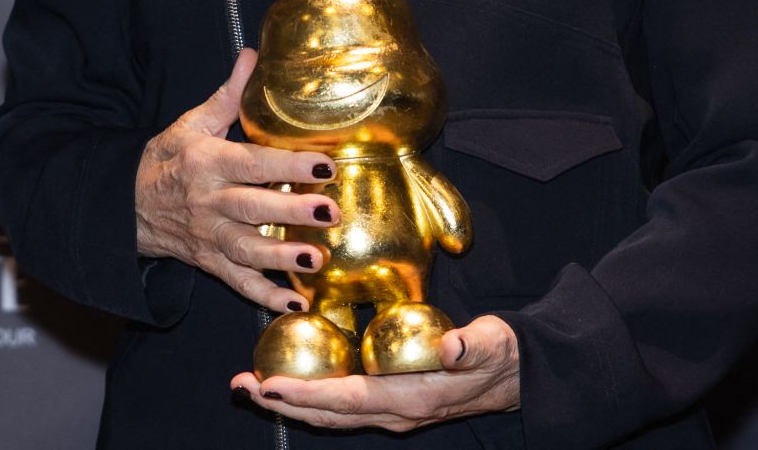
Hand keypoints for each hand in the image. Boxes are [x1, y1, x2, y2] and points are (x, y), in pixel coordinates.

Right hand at [133, 48, 340, 314]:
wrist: (127, 203)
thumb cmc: (168, 158)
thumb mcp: (191, 122)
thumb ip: (228, 95)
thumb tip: (253, 55)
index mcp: (207, 162)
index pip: (252, 163)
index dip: (288, 166)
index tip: (324, 165)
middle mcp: (209, 202)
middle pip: (253, 208)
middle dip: (293, 212)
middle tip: (331, 212)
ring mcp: (208, 236)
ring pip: (246, 251)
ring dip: (282, 258)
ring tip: (317, 260)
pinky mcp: (209, 262)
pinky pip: (238, 283)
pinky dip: (265, 297)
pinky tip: (296, 303)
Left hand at [229, 315, 520, 431]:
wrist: (517, 376)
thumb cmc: (501, 355)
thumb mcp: (491, 344)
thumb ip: (471, 345)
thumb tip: (451, 345)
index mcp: (412, 399)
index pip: (348, 399)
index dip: (307, 394)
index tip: (270, 386)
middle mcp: (394, 412)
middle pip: (327, 413)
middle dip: (282, 402)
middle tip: (241, 386)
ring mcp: (389, 411)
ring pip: (329, 413)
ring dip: (289, 401)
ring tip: (251, 387)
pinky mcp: (388, 401)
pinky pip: (340, 403)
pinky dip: (310, 395)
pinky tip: (289, 380)